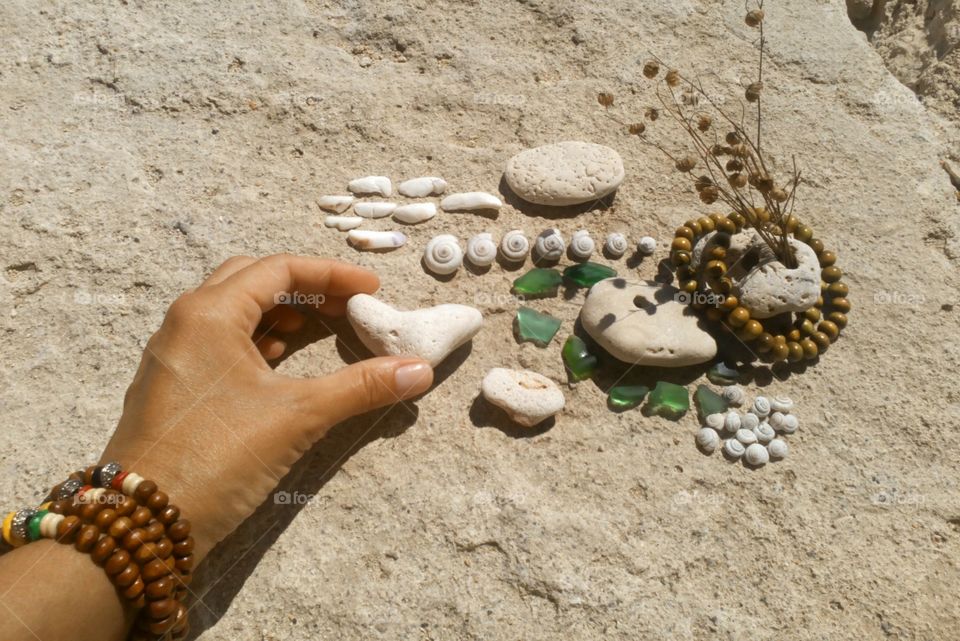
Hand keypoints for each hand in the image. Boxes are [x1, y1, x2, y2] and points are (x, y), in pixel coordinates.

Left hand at [99, 254, 433, 560]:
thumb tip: (419, 371)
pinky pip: (219, 341)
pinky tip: (282, 361)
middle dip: (305, 287)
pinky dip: (258, 339)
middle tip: (347, 305)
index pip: (279, 269)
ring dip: (281, 312)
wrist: (144, 523)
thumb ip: (359, 387)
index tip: (372, 289)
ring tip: (322, 329)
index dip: (332, 274)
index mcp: (209, 313)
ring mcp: (174, 354)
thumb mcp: (297, 417)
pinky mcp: (173, 385)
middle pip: (252, 280)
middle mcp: (185, 322)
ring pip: (234, 311)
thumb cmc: (217, 457)